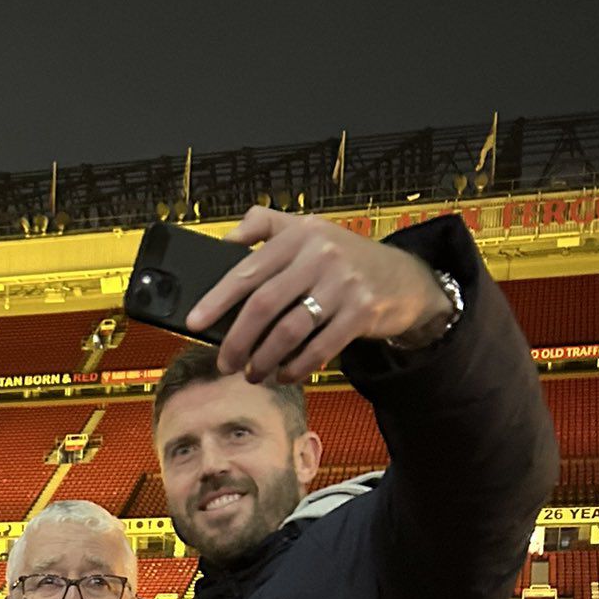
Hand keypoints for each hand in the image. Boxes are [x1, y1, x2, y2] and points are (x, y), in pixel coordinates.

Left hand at [187, 206, 452, 384]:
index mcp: (300, 235)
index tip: (195, 322)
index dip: (217, 299)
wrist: (403, 277)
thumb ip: (265, 224)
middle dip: (238, 340)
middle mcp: (321, 255)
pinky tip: (283, 375)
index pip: (249, 270)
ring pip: (290, 331)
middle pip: (264, 305)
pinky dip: (296, 367)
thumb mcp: (306, 228)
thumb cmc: (343, 257)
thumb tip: (227, 240)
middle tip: (226, 362)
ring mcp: (343, 284)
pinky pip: (319, 349)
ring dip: (264, 359)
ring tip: (252, 374)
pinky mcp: (361, 312)